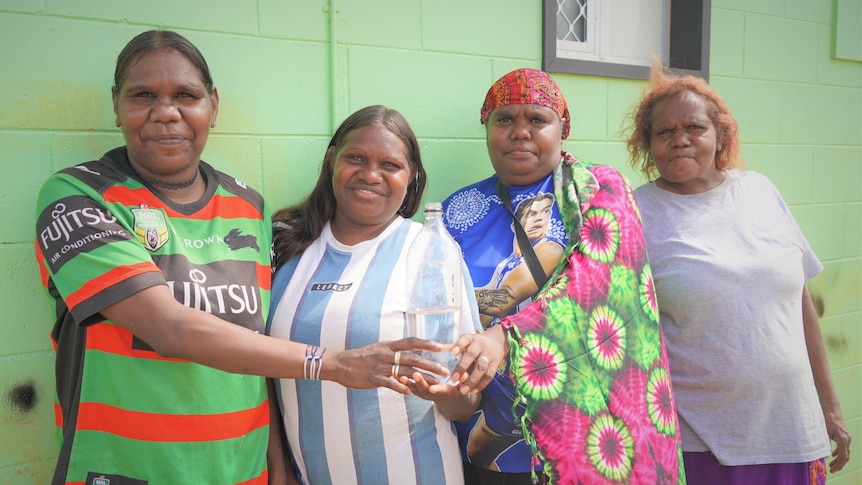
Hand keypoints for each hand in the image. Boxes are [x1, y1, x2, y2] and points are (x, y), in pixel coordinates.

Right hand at [324, 338, 448, 393]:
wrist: (340, 363)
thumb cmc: (360, 358)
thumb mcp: (378, 350)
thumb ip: (393, 352)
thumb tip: (408, 354)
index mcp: (388, 346)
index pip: (411, 342)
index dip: (426, 344)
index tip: (441, 347)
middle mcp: (386, 354)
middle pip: (413, 358)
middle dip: (430, 364)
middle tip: (445, 370)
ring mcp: (380, 366)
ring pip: (405, 371)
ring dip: (422, 377)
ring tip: (436, 383)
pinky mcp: (373, 378)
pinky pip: (389, 383)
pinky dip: (400, 387)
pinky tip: (410, 392)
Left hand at [400, 371, 479, 421]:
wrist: (450, 396)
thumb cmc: (458, 386)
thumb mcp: (463, 384)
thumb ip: (464, 380)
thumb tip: (465, 376)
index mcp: (446, 392)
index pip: (442, 391)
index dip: (437, 389)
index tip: (433, 388)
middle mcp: (434, 394)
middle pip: (426, 390)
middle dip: (420, 383)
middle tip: (415, 375)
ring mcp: (425, 394)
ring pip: (415, 389)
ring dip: (408, 383)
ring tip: (401, 376)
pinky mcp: (418, 391)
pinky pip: (410, 387)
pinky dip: (404, 382)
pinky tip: (397, 374)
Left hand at [442, 327, 507, 394]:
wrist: (497, 342)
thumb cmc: (475, 344)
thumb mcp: (465, 341)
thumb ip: (452, 346)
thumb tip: (435, 349)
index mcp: (470, 339)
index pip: (465, 340)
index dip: (459, 345)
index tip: (452, 353)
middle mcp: (480, 346)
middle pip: (472, 355)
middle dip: (462, 367)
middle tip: (453, 379)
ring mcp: (488, 355)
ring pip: (481, 368)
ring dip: (472, 380)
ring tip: (463, 390)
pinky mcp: (495, 364)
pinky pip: (489, 375)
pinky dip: (481, 384)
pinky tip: (473, 391)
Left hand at [825, 412, 850, 472]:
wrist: (831, 408)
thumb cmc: (827, 419)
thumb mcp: (824, 433)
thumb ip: (825, 445)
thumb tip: (825, 456)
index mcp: (843, 440)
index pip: (843, 457)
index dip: (838, 465)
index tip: (833, 470)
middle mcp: (847, 439)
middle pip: (845, 456)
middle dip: (839, 464)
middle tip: (832, 470)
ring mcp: (847, 436)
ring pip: (845, 451)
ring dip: (839, 458)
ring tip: (832, 464)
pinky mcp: (844, 434)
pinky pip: (843, 446)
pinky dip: (839, 452)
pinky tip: (833, 454)